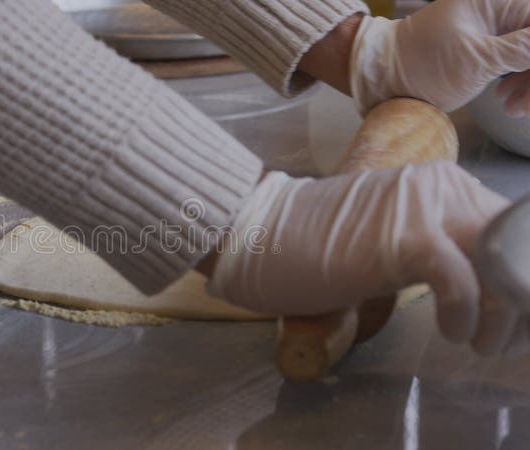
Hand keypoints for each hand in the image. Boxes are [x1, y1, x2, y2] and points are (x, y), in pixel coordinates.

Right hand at [207, 162, 514, 354]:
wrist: (258, 237)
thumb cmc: (314, 247)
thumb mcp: (391, 241)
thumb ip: (438, 246)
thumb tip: (486, 284)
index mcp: (441, 185)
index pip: (513, 227)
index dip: (520, 276)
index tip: (511, 318)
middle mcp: (441, 186)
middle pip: (518, 242)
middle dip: (521, 299)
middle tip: (501, 339)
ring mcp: (423, 209)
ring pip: (503, 260)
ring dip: (504, 315)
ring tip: (480, 343)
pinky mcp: (403, 239)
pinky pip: (464, 280)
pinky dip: (467, 315)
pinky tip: (451, 332)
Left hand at [351, 0, 529, 113]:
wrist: (383, 78)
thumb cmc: (419, 64)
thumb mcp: (475, 59)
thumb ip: (520, 50)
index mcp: (497, 1)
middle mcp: (499, 12)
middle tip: (524, 105)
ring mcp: (495, 32)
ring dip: (529, 83)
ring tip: (513, 108)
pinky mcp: (488, 52)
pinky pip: (518, 65)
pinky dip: (519, 84)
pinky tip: (508, 102)